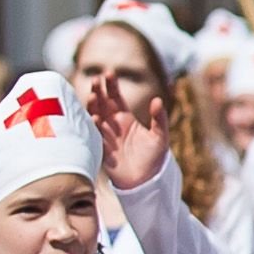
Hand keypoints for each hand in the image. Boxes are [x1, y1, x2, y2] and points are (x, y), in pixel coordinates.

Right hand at [81, 70, 168, 191]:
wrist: (147, 180)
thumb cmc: (155, 157)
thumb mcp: (160, 136)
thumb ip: (159, 118)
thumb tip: (157, 100)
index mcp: (126, 118)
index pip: (115, 97)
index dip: (111, 85)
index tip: (108, 73)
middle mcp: (113, 124)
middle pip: (102, 104)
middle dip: (98, 92)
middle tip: (95, 81)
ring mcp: (106, 135)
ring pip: (95, 116)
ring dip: (93, 107)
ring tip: (92, 97)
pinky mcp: (102, 148)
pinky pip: (95, 135)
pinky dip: (94, 126)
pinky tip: (95, 118)